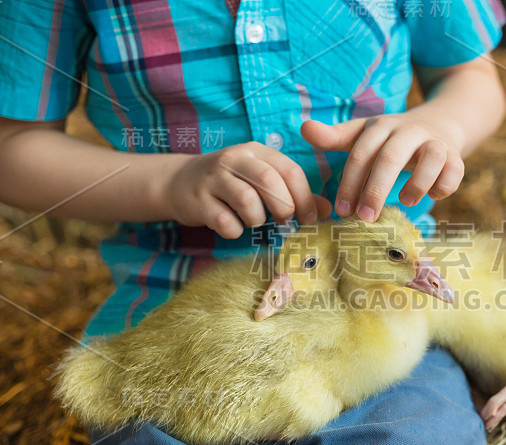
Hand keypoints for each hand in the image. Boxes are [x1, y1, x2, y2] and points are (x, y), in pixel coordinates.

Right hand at [163, 142, 331, 238]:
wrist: (179, 182)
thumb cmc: (231, 184)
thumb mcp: (262, 181)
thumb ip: (294, 193)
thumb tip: (325, 211)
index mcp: (257, 152)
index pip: (290, 171)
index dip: (305, 198)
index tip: (310, 219)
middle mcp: (235, 159)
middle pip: (269, 182)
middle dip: (283, 207)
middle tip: (283, 220)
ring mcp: (213, 178)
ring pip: (246, 200)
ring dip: (256, 219)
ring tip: (253, 221)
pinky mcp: (197, 200)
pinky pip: (224, 221)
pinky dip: (234, 230)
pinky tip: (232, 226)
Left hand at [301, 113, 464, 220]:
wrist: (440, 123)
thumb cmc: (392, 139)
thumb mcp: (364, 135)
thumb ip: (335, 136)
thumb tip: (304, 128)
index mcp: (382, 127)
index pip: (361, 153)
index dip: (350, 182)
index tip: (342, 211)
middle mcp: (409, 131)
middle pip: (391, 157)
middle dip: (375, 190)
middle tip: (365, 218)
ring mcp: (435, 142)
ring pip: (431, 157)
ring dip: (417, 182)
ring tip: (404, 202)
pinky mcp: (456, 155)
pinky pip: (455, 169)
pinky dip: (445, 184)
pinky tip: (434, 196)